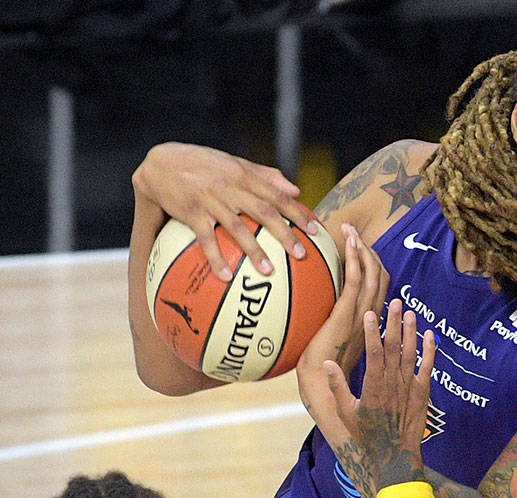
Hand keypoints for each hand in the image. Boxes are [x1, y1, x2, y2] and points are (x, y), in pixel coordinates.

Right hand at [134, 142, 321, 280]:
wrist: (160, 163)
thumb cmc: (203, 165)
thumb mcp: (235, 164)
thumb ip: (266, 176)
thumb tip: (296, 190)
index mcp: (244, 176)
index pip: (277, 195)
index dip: (298, 213)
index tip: (315, 231)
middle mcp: (230, 187)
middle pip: (264, 212)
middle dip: (285, 234)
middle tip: (301, 255)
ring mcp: (211, 200)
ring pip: (237, 227)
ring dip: (254, 250)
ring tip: (268, 271)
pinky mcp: (191, 213)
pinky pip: (206, 239)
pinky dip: (216, 257)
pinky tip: (226, 276)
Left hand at [297, 224, 390, 379]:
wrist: (320, 385)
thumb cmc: (321, 369)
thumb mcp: (330, 341)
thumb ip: (331, 324)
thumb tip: (316, 309)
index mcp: (368, 323)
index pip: (380, 288)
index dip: (374, 265)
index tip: (361, 248)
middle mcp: (370, 317)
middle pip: (381, 277)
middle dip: (369, 250)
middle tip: (354, 232)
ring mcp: (360, 317)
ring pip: (372, 275)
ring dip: (362, 249)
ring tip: (350, 230)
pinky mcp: (346, 317)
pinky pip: (356, 283)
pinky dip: (355, 260)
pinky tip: (348, 243)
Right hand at [298, 280, 432, 497]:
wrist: (394, 457)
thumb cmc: (366, 436)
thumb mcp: (346, 413)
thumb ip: (337, 387)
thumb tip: (327, 363)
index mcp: (373, 386)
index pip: (373, 352)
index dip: (373, 331)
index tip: (370, 313)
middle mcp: (393, 384)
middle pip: (394, 348)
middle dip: (394, 324)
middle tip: (394, 302)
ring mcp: (410, 388)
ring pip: (411, 355)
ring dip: (412, 333)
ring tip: (411, 312)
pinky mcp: (423, 395)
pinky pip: (428, 369)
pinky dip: (430, 352)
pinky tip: (431, 336)